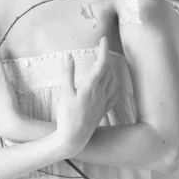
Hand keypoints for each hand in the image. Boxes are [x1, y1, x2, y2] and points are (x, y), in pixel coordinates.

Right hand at [55, 37, 118, 154]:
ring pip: (113, 81)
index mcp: (91, 86)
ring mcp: (103, 102)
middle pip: (109, 70)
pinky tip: (112, 85)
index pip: (101, 63)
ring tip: (105, 64)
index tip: (102, 39)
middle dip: (106, 57)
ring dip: (111, 70)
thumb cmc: (67, 116)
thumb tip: (68, 55)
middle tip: (100, 49)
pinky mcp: (103, 111)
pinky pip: (114, 95)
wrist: (74, 139)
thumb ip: (67, 73)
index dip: (103, 50)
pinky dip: (115, 85)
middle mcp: (101, 93)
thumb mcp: (64, 93)